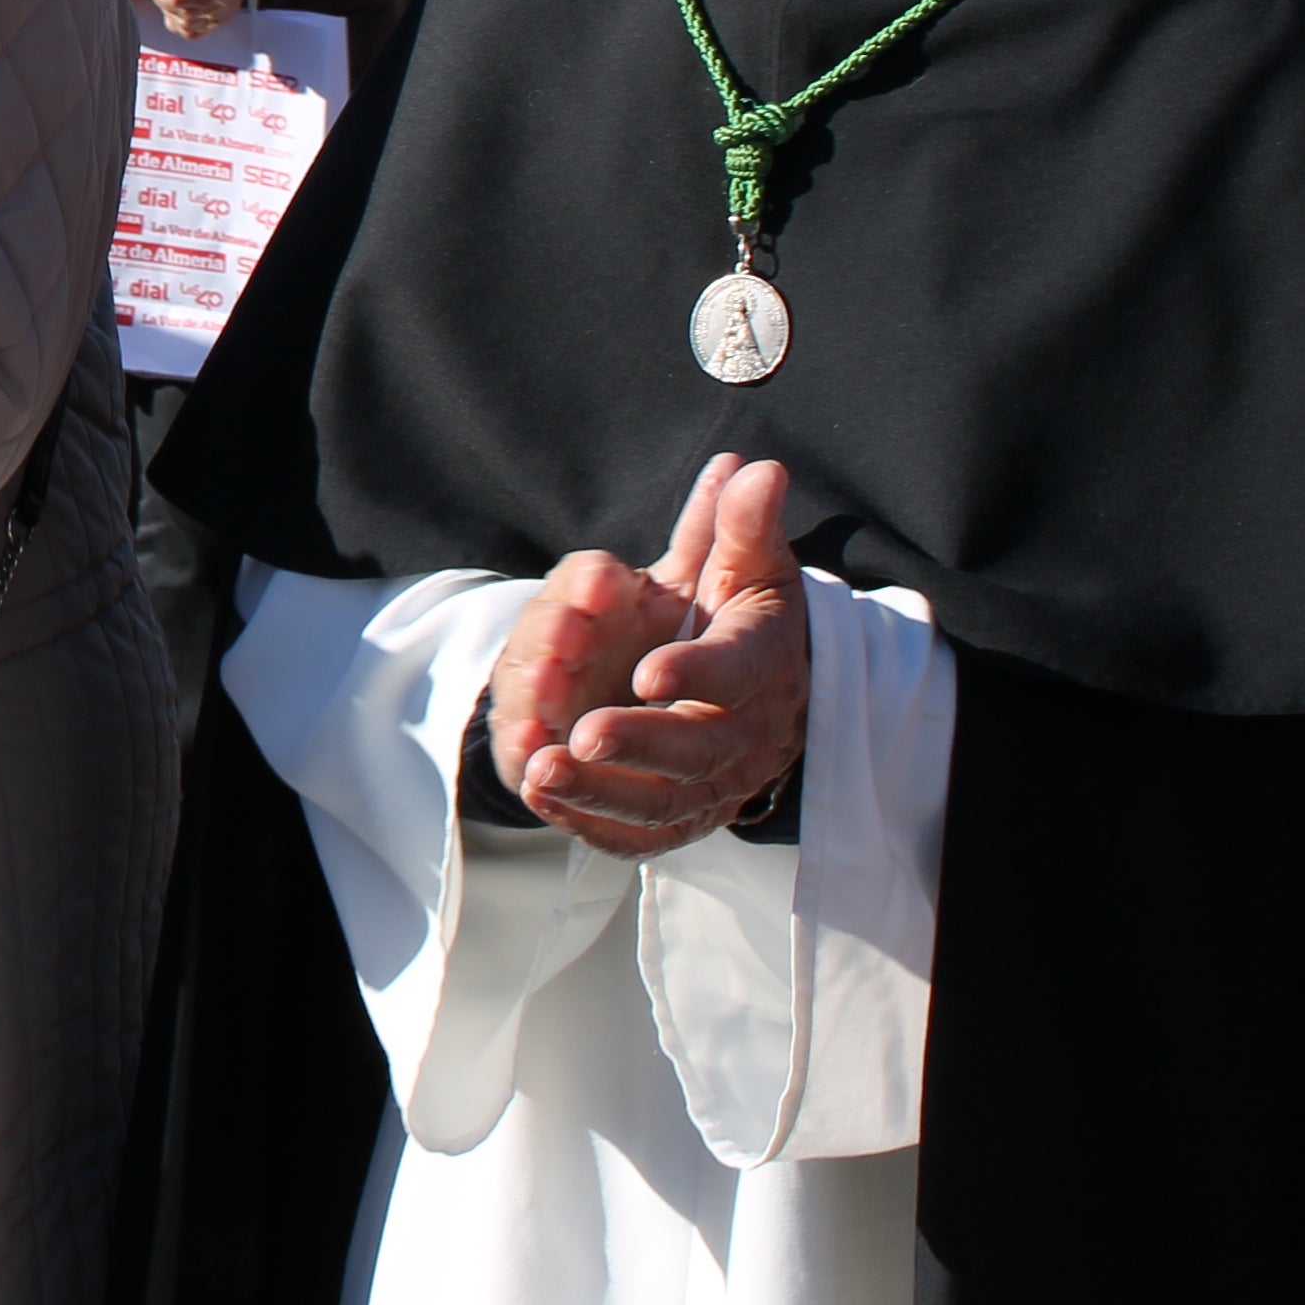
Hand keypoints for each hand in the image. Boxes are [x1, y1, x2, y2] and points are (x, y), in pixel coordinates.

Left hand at [490, 455, 811, 860]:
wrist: (752, 692)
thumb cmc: (734, 614)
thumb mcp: (741, 563)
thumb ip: (738, 524)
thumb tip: (753, 468)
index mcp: (761, 662)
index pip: (738, 670)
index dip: (697, 672)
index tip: (647, 671)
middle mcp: (742, 731)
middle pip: (698, 748)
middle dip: (640, 742)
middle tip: (584, 734)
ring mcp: (710, 781)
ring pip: (662, 801)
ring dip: (600, 791)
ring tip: (543, 770)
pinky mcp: (677, 816)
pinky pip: (639, 836)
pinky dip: (591, 823)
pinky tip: (542, 795)